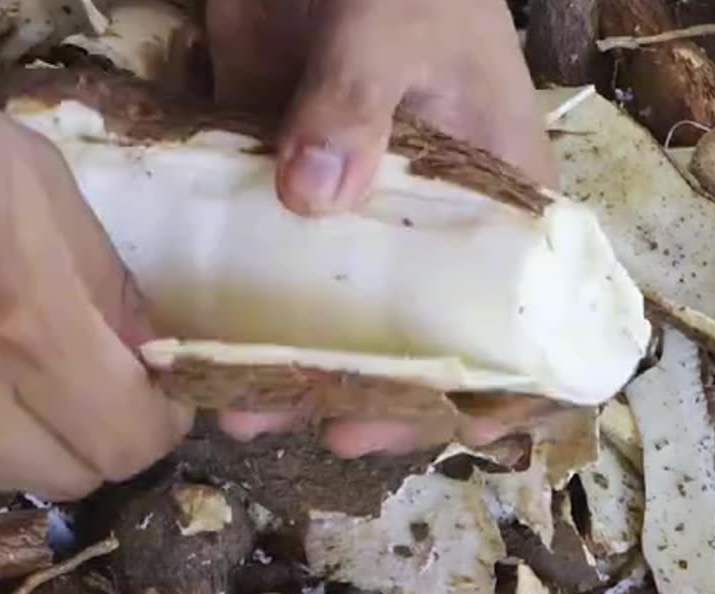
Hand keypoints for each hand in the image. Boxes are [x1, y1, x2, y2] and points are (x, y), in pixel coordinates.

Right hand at [0, 6, 191, 498]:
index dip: (161, 420)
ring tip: (5, 372)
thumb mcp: (27, 172)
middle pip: (77, 477)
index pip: (132, 438)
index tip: (156, 390)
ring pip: (6, 484)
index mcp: (18, 318)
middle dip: (103, 433)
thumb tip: (152, 353)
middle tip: (89, 380)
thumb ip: (105, 278)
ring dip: (30, 441)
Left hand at [204, 0, 559, 456]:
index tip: (461, 429)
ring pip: (327, 314)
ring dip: (289, 367)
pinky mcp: (269, 191)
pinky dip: (231, 312)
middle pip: (417, 334)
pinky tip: (193, 351)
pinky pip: (254, 268)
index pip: (522, 306)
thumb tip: (312, 201)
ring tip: (241, 412)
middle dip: (379, 394)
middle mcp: (422, 221)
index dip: (506, 377)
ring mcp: (342, 211)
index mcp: (490, 190)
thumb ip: (356, 106)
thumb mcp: (391, 27)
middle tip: (330, 431)